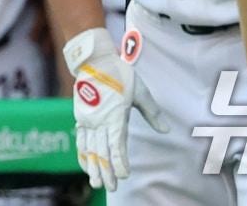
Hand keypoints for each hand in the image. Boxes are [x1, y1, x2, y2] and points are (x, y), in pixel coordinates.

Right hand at [63, 27, 167, 190]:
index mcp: (114, 115)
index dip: (120, 161)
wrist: (93, 59)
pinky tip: (85, 164)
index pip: (116, 144)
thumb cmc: (119, 74)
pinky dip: (82, 154)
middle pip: (101, 151)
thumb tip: (166, 130)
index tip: (124, 175)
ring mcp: (88, 119)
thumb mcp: (140, 90)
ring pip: (89, 148)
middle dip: (106, 171)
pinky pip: (80, 139)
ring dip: (93, 166)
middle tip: (110, 187)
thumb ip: (152, 112)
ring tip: (96, 183)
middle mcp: (99, 120)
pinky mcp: (80, 116)